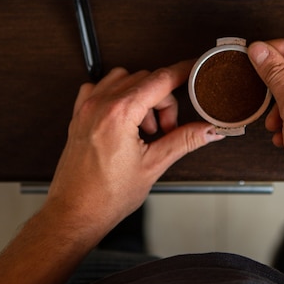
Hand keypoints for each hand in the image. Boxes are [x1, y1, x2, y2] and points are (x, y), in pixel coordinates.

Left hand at [46, 61, 224, 239]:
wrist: (76, 213)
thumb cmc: (106, 196)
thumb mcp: (154, 165)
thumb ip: (185, 140)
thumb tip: (208, 130)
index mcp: (120, 114)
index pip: (160, 80)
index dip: (183, 72)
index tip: (195, 71)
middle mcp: (100, 105)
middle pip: (146, 80)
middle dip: (163, 101)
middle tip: (167, 129)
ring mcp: (86, 108)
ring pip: (124, 79)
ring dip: (141, 96)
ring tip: (145, 128)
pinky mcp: (79, 115)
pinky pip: (101, 88)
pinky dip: (118, 95)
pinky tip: (125, 119)